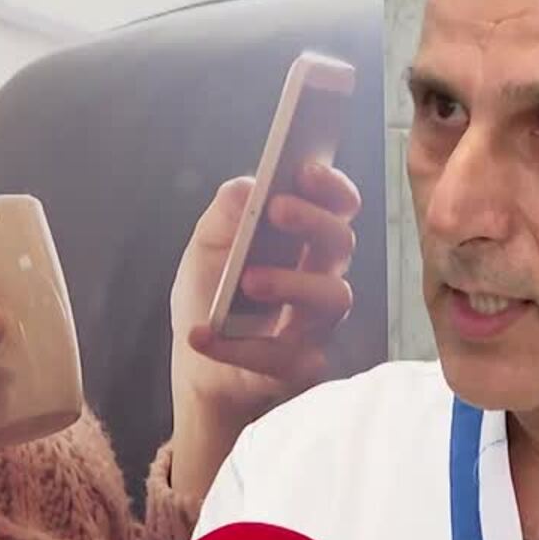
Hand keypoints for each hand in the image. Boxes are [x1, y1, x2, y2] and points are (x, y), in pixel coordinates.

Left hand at [167, 164, 360, 499]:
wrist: (198, 369)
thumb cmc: (213, 298)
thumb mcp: (207, 246)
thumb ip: (227, 212)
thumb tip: (251, 185)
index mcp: (303, 242)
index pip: (339, 207)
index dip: (331, 187)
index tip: (306, 169)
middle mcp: (321, 278)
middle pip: (340, 242)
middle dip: (313, 221)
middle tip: (276, 209)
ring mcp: (318, 325)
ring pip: (334, 297)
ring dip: (290, 282)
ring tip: (247, 280)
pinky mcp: (302, 367)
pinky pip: (283, 356)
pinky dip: (236, 346)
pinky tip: (201, 335)